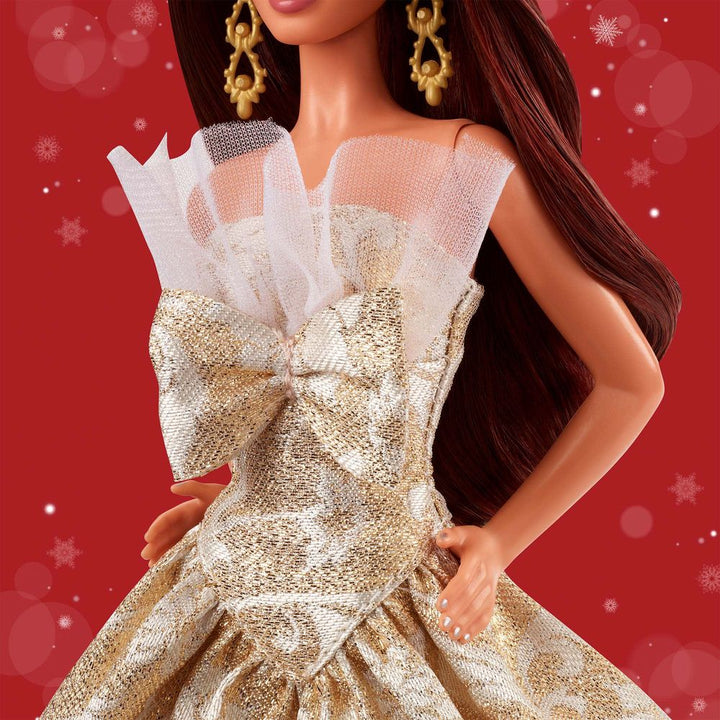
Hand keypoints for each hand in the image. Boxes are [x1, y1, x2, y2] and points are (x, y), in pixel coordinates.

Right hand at [140, 481, 225, 567]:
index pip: (169, 518)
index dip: (157, 527)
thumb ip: (193, 487)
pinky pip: (185, 549)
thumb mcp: (212, 490)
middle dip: (156, 543)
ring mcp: (195, 531)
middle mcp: (189, 521)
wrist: (247, 506)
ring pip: (175, 543)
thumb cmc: (229, 496)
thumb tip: (172, 488)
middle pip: (169, 533)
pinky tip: (167, 566)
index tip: (148, 537)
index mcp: (189, 509)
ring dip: (162, 553)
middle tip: (145, 556)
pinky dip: (175, 556)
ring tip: (151, 565)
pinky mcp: (202, 541)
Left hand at [434, 524, 505, 643]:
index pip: (465, 579)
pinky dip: (476, 628)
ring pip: (479, 609)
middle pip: (471, 598)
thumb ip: (451, 534)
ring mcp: (490, 590)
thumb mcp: (463, 533)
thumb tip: (439, 539)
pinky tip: (464, 639)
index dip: (453, 593)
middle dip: (457, 613)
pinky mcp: (491, 599)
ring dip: (466, 623)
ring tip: (452, 635)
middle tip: (442, 624)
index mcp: (477, 561)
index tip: (439, 605)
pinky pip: (486, 615)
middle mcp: (486, 577)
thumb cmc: (474, 540)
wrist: (496, 548)